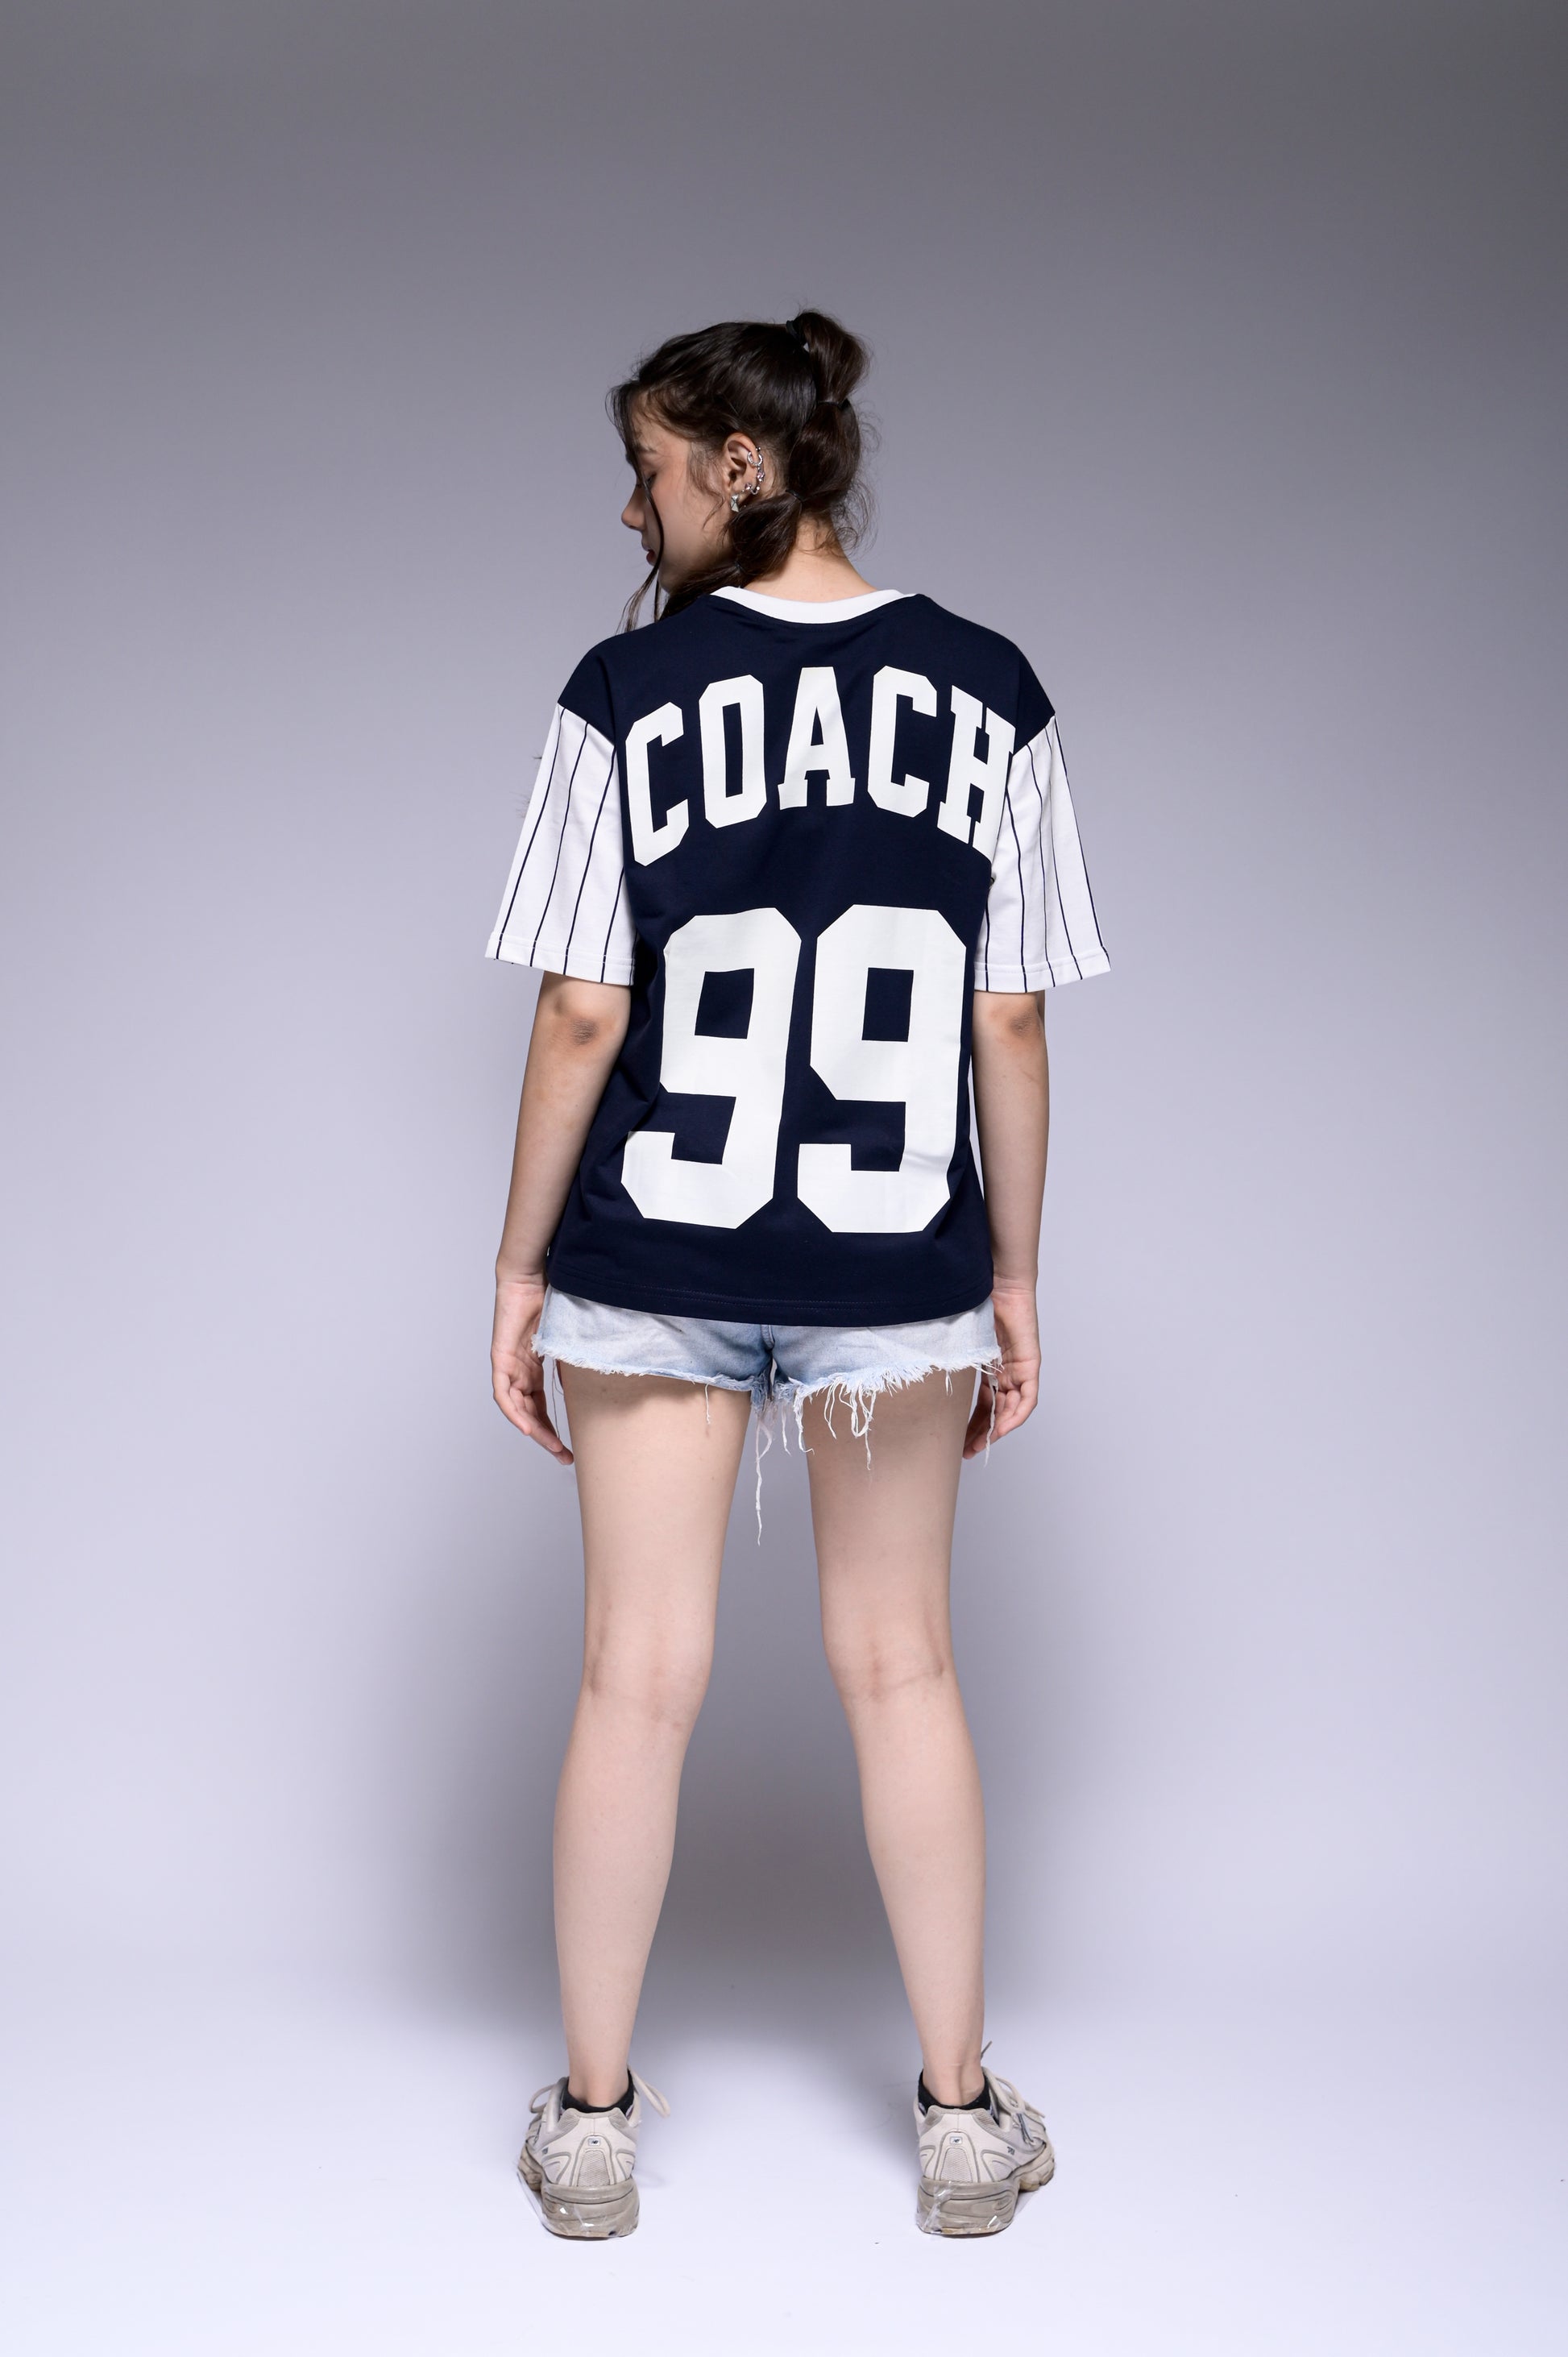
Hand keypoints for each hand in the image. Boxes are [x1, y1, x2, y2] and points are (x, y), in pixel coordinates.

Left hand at [491, 1272, 571, 1462]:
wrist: (531, 1276)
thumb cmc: (550, 1300)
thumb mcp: (566, 1339)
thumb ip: (570, 1363)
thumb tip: (586, 1385)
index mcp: (532, 1368)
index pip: (539, 1406)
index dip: (551, 1428)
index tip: (566, 1448)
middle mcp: (519, 1371)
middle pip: (528, 1413)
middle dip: (545, 1436)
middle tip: (562, 1455)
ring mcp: (508, 1366)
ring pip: (516, 1408)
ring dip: (533, 1429)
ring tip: (551, 1446)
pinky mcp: (500, 1358)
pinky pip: (504, 1393)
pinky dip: (513, 1412)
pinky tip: (526, 1427)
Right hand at [964, 1280, 1040, 1457]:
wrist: (995, 1279)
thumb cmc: (972, 1301)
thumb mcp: (956, 1340)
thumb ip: (948, 1360)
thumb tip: (916, 1376)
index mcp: (988, 1366)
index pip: (983, 1403)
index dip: (972, 1424)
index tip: (958, 1442)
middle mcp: (1004, 1370)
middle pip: (997, 1411)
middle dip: (982, 1433)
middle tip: (967, 1451)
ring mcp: (1018, 1367)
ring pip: (1012, 1408)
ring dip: (998, 1429)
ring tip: (981, 1444)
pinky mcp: (1029, 1362)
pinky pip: (1028, 1397)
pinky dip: (1017, 1414)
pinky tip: (1003, 1427)